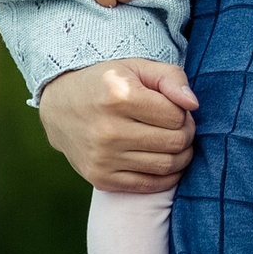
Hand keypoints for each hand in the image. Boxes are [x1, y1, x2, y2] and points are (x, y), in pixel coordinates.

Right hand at [36, 59, 197, 192]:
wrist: (59, 106)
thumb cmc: (106, 83)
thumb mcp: (136, 68)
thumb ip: (170, 78)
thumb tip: (193, 105)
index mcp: (118, 97)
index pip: (176, 116)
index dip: (183, 113)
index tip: (175, 110)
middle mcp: (108, 130)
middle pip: (174, 142)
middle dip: (186, 135)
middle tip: (179, 128)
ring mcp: (102, 158)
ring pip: (166, 166)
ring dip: (181, 157)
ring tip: (174, 143)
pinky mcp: (100, 178)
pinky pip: (148, 185)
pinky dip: (167, 177)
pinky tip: (165, 162)